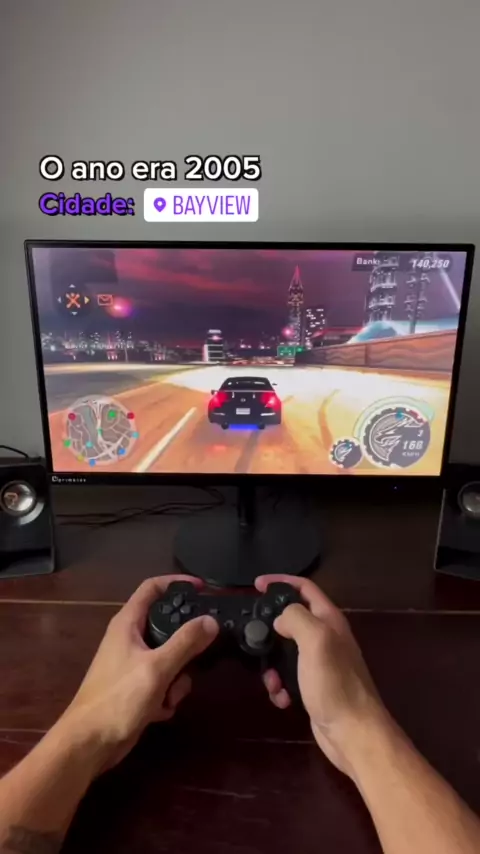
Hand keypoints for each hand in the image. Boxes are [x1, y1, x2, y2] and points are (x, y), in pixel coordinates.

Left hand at [61, 575, 218, 772]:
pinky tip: (160, 711)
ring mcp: (132, 664)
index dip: (177, 582)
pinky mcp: (135, 688)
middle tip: (200, 654)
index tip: (203, 588)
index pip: (152, 588)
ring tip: (170, 695)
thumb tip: (211, 620)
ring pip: (169, 658)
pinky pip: (162, 682)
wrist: (89, 744)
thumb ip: (185, 643)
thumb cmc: (118, 699)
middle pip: (167, 627)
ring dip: (176, 678)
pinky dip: (165, 696)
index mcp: (127, 624)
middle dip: (185, 646)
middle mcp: (129, 639)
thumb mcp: (157, 668)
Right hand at [256, 574, 388, 777]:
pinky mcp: (314, 686)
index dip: (281, 581)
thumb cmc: (335, 683)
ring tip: (271, 680)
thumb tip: (279, 618)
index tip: (256, 585)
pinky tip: (282, 698)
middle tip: (253, 638)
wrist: (352, 732)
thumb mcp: (315, 640)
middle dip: (271, 630)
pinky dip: (281, 685)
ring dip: (273, 664)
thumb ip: (296, 618)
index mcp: (329, 620)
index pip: (304, 588)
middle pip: (292, 620)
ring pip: (286, 652)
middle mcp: (327, 637)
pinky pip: (289, 677)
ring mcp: (321, 663)